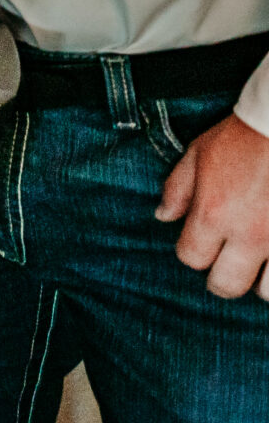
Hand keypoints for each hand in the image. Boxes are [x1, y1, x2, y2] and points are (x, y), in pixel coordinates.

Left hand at [158, 112, 268, 297]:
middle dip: (223, 279)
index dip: (193, 252)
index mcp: (214, 215)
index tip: (200, 242)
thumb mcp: (198, 154)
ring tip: (260, 263)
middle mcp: (248, 236)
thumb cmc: (242, 136)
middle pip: (227, 285)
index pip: (192, 258)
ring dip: (261, 281)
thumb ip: (177, 189)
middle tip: (229, 265)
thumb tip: (163, 216)